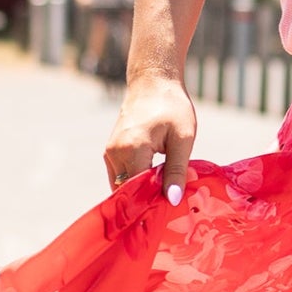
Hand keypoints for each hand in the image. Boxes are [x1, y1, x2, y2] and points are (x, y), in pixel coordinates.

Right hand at [104, 70, 195, 201]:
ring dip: (141, 191)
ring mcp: (109, 153)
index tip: (171, 209)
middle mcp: (115, 153)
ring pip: (123, 186)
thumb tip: (172, 200)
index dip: (154, 203)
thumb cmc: (172, 107)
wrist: (153, 82)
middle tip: (171, 202)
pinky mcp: (110, 152)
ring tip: (164, 189)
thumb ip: (177, 170)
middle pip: (128, 192)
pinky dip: (135, 181)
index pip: (138, 192)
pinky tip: (155, 179)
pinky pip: (120, 176)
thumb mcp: (183, 138)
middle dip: (147, 200)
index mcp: (133, 149)